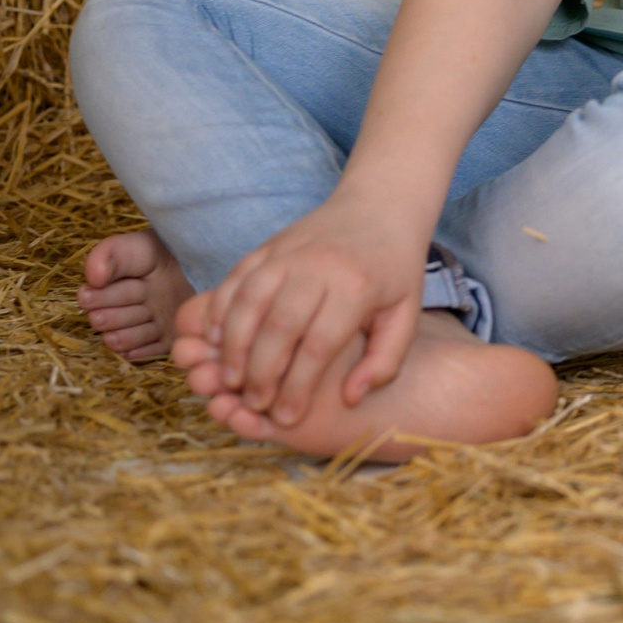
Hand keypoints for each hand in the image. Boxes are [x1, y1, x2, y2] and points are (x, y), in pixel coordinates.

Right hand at [186, 193, 429, 425]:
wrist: (380, 204)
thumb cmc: (394, 268)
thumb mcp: (406, 314)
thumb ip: (385, 360)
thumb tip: (351, 398)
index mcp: (357, 286)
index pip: (319, 345)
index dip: (299, 387)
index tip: (288, 418)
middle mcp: (319, 267)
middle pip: (278, 327)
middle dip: (261, 373)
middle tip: (254, 403)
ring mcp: (288, 253)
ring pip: (248, 303)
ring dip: (233, 346)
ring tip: (229, 380)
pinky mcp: (267, 246)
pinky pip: (234, 280)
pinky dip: (219, 311)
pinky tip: (216, 341)